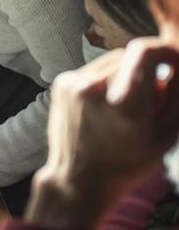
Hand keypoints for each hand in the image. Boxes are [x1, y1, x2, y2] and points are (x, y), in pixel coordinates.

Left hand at [27, 39, 178, 229]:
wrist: (77, 178)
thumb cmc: (127, 164)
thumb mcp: (165, 136)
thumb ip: (175, 97)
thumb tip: (176, 66)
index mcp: (124, 103)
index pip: (145, 51)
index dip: (165, 52)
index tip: (172, 64)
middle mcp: (94, 87)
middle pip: (130, 55)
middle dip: (145, 69)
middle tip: (148, 98)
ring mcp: (74, 83)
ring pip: (112, 60)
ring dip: (124, 74)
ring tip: (123, 105)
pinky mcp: (62, 83)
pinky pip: (94, 69)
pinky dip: (105, 80)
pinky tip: (103, 106)